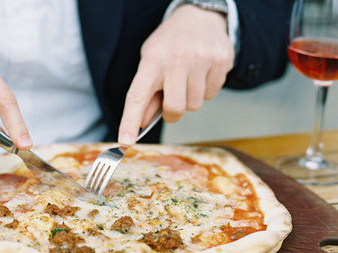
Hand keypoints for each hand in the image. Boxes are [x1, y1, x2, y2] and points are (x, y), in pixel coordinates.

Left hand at [118, 4, 233, 145]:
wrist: (200, 16)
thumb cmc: (169, 45)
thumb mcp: (150, 62)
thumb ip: (146, 93)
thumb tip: (141, 123)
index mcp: (152, 60)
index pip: (137, 97)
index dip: (129, 122)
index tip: (125, 142)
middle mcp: (176, 59)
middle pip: (174, 109)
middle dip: (172, 112)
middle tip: (171, 99)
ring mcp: (201, 60)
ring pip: (194, 105)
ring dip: (189, 99)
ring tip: (188, 78)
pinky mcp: (221, 62)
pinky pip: (211, 95)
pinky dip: (205, 90)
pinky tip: (201, 73)